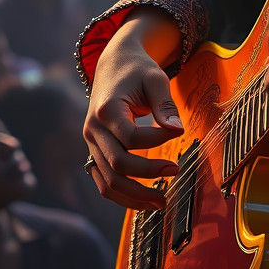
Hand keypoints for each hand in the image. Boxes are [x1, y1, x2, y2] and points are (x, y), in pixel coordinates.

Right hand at [83, 14, 184, 209]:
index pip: (130, 137)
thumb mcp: (155, 79)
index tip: (177, 133)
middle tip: (176, 171)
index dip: (155, 141)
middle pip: (117, 164)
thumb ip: (165, 104)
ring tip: (162, 203)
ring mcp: (90, 144)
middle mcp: (92, 129)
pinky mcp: (94, 152)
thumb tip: (178, 131)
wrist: (114, 65)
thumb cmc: (137, 71)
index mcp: (106, 109)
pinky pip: (103, 182)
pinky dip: (123, 195)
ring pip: (107, 182)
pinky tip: (145, 201)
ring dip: (134, 197)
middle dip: (148, 173)